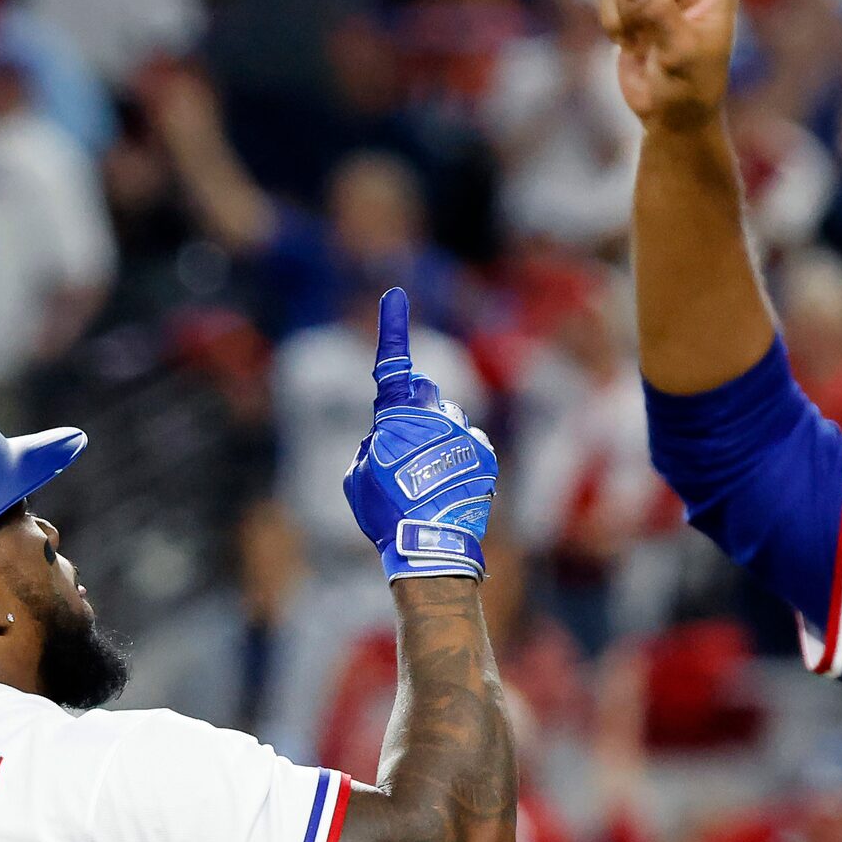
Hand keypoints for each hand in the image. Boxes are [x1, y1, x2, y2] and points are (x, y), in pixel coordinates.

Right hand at [343, 287, 496, 582]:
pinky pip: (468, 442)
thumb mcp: (357, 478)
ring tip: (428, 479)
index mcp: (395, 417)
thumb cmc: (386, 514)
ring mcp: (462, 432)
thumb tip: (387, 438)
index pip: (392, 365)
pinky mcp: (484, 452)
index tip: (396, 296)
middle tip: (405, 448)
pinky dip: (459, 458)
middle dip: (415, 410)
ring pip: (449, 419)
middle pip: (425, 393)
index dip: (392, 329)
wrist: (431, 545)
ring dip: (438, 437)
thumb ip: (370, 447)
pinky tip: (449, 486)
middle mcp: (433, 415)